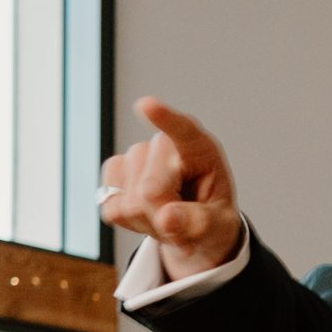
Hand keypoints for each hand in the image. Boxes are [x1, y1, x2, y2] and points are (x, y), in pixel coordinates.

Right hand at [98, 97, 242, 279]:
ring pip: (129, 203)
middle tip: (182, 223)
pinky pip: (111, 208)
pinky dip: (130, 223)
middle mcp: (164, 145)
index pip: (183, 131)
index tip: (146, 106)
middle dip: (164, 218)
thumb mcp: (220, 225)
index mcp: (200, 150)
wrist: (192, 224)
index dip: (165, 119)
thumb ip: (200, 222)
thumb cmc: (210, 217)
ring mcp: (135, 155)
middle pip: (150, 191)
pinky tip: (147, 216)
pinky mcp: (114, 172)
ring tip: (167, 218)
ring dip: (149, 222)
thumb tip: (167, 218)